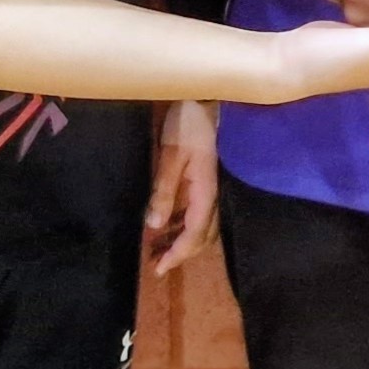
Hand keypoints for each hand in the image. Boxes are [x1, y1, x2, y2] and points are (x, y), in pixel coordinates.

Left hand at [145, 100, 218, 276]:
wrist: (205, 100)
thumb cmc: (187, 125)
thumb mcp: (172, 156)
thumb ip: (164, 191)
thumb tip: (155, 225)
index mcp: (206, 193)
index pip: (194, 234)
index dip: (177, 254)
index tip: (158, 269)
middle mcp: (213, 196)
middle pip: (202, 236)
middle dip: (181, 253)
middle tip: (157, 264)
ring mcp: (212, 189)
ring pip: (202, 226)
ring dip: (183, 241)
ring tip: (159, 249)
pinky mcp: (206, 182)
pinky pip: (199, 213)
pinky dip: (184, 226)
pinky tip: (169, 225)